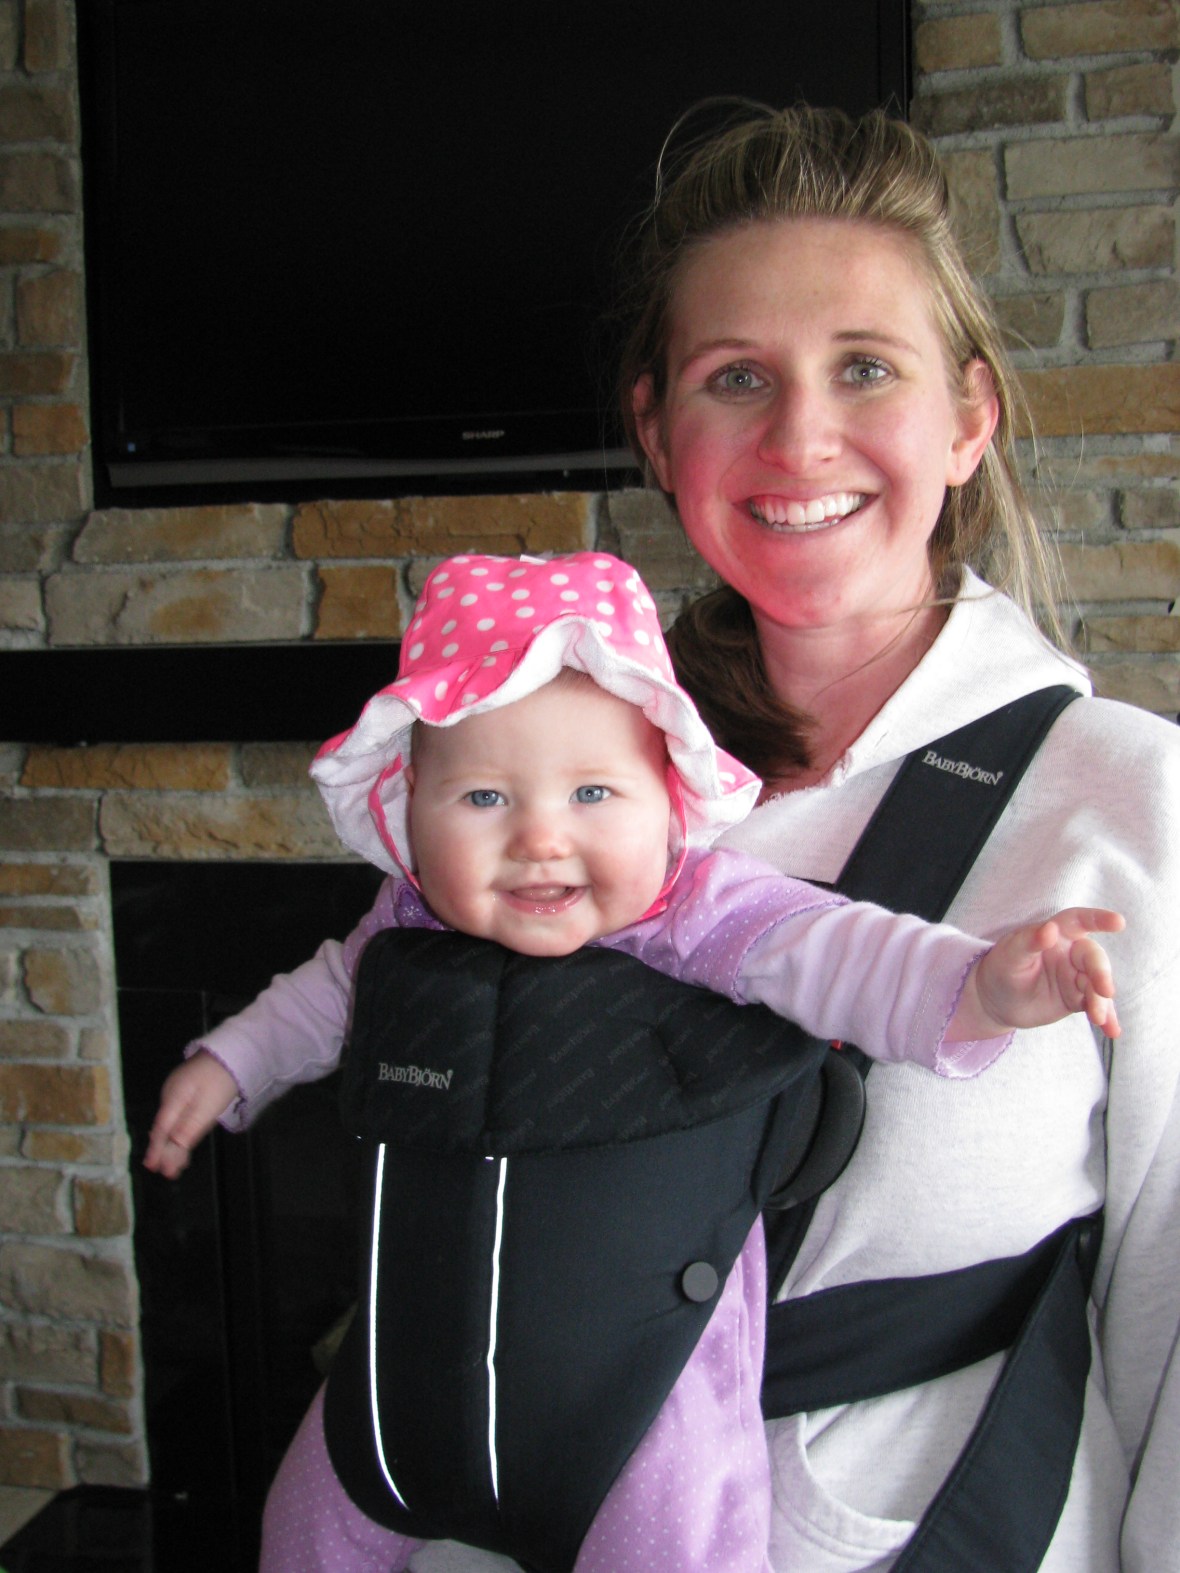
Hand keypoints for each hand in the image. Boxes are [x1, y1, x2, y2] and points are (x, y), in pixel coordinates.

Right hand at [144, 1051, 240, 1178]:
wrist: (234, 1050)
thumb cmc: (222, 1079)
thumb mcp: (208, 1107)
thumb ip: (189, 1128)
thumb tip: (171, 1150)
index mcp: (174, 1097)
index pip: (162, 1129)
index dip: (157, 1149)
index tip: (153, 1168)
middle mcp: (171, 1093)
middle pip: (165, 1126)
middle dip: (164, 1149)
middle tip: (165, 1172)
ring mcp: (178, 1089)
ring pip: (171, 1120)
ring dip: (172, 1141)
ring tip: (175, 1164)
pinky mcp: (187, 1087)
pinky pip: (179, 1113)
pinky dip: (179, 1129)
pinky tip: (182, 1138)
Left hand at [949, 907, 1124, 1042]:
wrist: (997, 1001)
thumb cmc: (1002, 967)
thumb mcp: (1010, 955)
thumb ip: (1030, 941)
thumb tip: (1051, 929)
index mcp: (1055, 933)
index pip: (1079, 921)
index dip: (1099, 919)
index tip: (1118, 922)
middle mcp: (1071, 952)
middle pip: (1093, 958)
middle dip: (1101, 974)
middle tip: (1105, 991)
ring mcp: (1077, 976)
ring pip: (1098, 985)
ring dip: (1102, 1001)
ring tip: (1097, 1019)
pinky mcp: (1079, 998)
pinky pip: (1097, 1005)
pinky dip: (1107, 1018)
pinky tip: (1113, 1030)